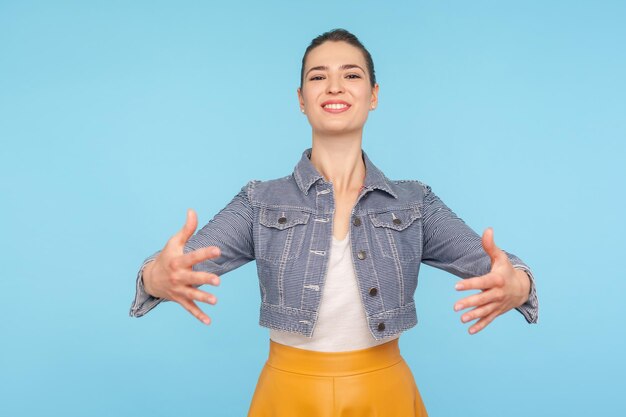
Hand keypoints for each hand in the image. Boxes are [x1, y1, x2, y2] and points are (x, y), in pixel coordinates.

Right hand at [143, 209, 221, 324]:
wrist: (150, 278)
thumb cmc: (168, 257)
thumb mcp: (174, 242)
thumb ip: (187, 229)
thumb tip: (193, 210)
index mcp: (178, 261)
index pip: (193, 256)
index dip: (205, 252)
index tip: (218, 249)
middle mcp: (178, 277)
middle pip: (193, 278)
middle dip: (204, 280)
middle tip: (218, 280)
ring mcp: (179, 290)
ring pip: (192, 295)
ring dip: (203, 298)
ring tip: (215, 300)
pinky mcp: (180, 300)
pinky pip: (189, 308)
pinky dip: (198, 315)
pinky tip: (209, 321)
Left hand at [453, 227, 530, 334]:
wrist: (523, 287)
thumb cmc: (506, 270)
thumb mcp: (500, 257)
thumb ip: (490, 245)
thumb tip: (487, 229)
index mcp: (497, 279)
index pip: (482, 282)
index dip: (470, 284)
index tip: (456, 286)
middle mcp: (498, 293)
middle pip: (483, 299)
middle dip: (470, 303)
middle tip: (455, 307)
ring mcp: (498, 304)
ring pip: (485, 311)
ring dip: (474, 316)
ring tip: (461, 319)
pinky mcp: (497, 312)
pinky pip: (489, 320)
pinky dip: (480, 326)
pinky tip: (470, 331)